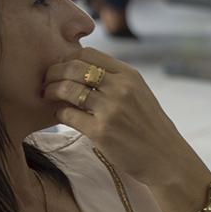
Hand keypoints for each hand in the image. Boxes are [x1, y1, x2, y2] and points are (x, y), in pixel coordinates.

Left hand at [43, 48, 202, 187]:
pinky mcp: (101, 132)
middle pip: (74, 67)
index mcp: (129, 75)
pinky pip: (68, 114)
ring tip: (47, 94)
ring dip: (51, 90)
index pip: (88, 53)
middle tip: (46, 80)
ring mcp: (110, 110)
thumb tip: (82, 67)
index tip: (61, 67)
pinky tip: (60, 114)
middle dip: (54, 71)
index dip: (69, 57)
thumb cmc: (149, 126)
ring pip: (68, 89)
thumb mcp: (139, 93)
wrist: (165, 158)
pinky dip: (58, 112)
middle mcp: (120, 88)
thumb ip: (116, 79)